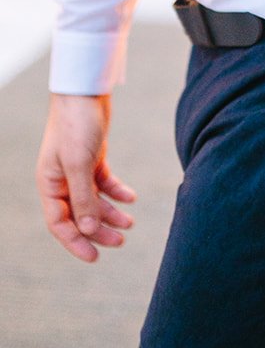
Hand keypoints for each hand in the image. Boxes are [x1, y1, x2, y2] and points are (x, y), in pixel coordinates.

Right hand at [37, 94, 135, 262]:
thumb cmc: (76, 124)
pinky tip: (131, 198)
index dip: (76, 242)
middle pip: (79, 215)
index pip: (60, 224)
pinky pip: (104, 182)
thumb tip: (86, 230)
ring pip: (94, 200)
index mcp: (49, 184)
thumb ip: (82, 198)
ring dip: (111, 213)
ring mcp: (77, 169)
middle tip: (121, 242)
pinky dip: (117, 192)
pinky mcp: (93, 157)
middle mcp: (61, 180)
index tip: (95, 257)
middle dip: (99, 230)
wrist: (85, 89)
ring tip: (130, 223)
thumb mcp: (79, 163)